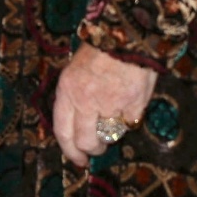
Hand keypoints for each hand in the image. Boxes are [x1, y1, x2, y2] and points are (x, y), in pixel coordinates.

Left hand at [52, 43, 156, 166]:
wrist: (126, 36)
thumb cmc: (99, 50)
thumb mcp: (74, 70)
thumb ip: (74, 96)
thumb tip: (77, 122)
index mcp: (67, 91)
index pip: (62, 131)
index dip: (69, 150)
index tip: (77, 160)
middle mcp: (86, 102)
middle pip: (86, 141)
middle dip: (92, 149)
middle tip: (96, 149)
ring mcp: (111, 105)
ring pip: (109, 137)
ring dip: (111, 135)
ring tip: (113, 120)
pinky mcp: (134, 107)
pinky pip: (130, 124)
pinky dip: (130, 120)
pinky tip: (128, 105)